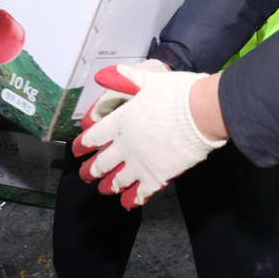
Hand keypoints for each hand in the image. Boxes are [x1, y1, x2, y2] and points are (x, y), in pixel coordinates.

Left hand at [71, 64, 223, 209]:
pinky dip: (133, 198)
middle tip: (85, 175)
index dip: (82, 145)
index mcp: (120, 122)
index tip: (77, 150)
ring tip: (105, 189)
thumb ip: (125, 79)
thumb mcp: (148, 80)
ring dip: (109, 186)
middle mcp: (125, 145)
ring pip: (118, 180)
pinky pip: (141, 192)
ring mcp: (140, 163)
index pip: (94, 137)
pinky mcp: (156, 176)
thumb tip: (103, 75)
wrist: (201, 113)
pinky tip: (129, 202)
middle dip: (91, 170)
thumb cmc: (176, 94)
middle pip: (101, 163)